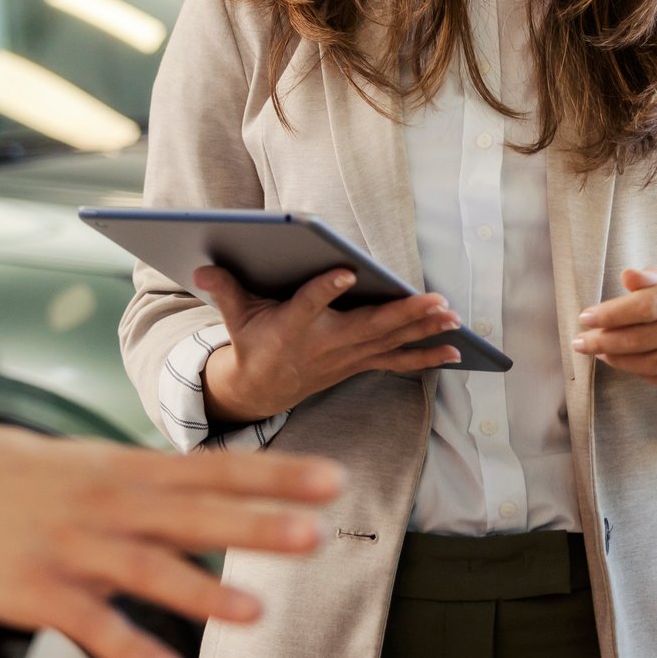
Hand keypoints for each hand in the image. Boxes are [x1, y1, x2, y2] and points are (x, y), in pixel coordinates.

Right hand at [0, 422, 341, 657]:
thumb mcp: (99, 462)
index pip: (215, 470)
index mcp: (130, 471)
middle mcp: (110, 504)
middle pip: (194, 515)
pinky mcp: (40, 592)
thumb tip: (226, 487)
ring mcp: (76, 548)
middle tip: (315, 535)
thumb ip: (161, 483)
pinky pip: (91, 624)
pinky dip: (129, 648)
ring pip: (148, 570)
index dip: (273, 476)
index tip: (330, 481)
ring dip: (202, 591)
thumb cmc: (27, 477)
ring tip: (254, 611)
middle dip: (255, 525)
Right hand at [192, 264, 462, 424]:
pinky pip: (397, 362)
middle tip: (437, 301)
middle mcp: (324, 345)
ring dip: (424, 331)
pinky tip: (456, 350)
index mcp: (292, 327)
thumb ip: (224, 289)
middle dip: (405, 314)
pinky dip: (426, 357)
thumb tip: (201, 266)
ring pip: (390, 342)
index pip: (309, 304)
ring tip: (453, 318)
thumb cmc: (252, 342)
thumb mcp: (234, 317)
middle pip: (368, 326)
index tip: (345, 271)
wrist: (259, 391)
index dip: (325, 289)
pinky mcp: (358, 364)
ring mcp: (346, 358)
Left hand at [572, 264, 656, 392]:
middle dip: (606, 341)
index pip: (648, 305)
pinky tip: (629, 365)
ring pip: (656, 364)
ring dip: (621, 361)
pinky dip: (645, 374)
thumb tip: (626, 277)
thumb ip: (655, 275)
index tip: (585, 318)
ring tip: (601, 353)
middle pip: (647, 338)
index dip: (612, 314)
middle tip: (581, 342)